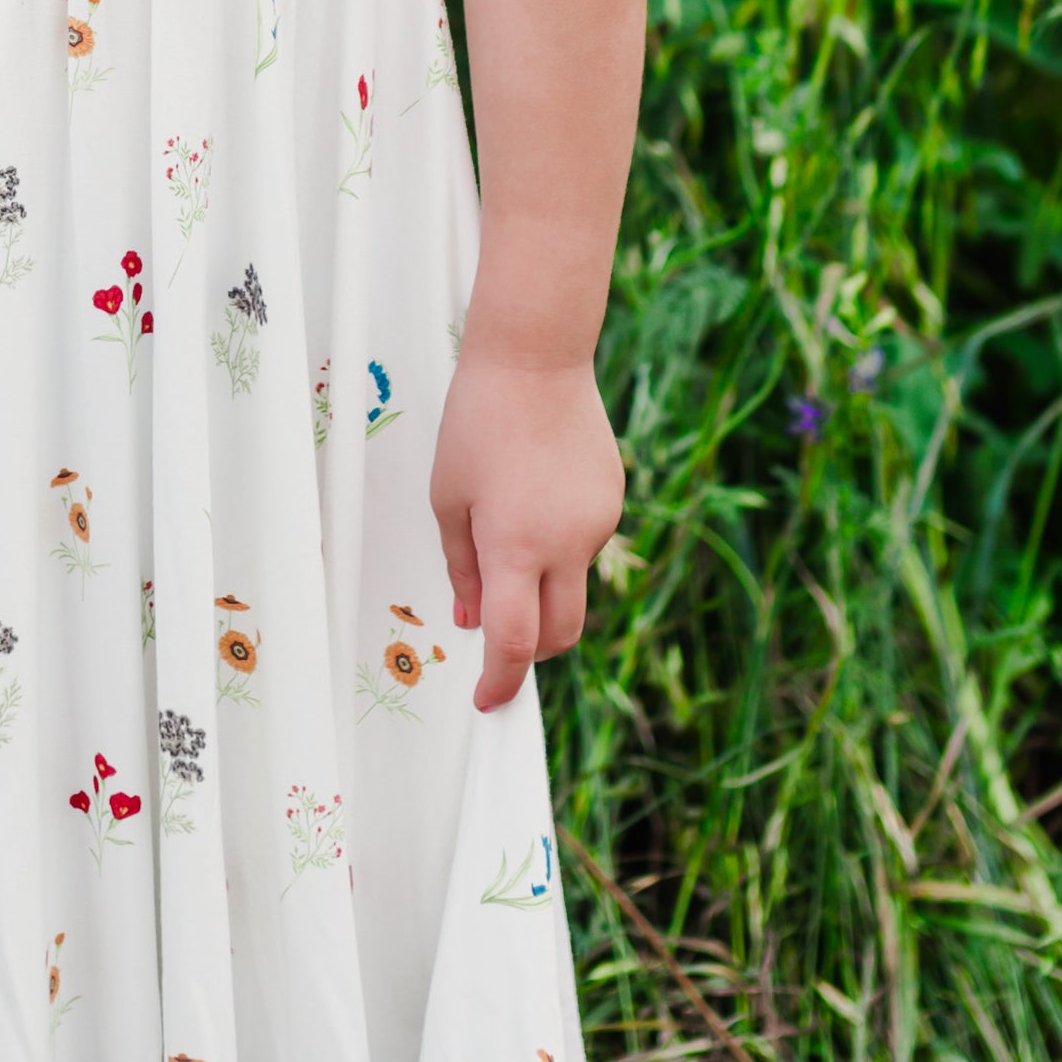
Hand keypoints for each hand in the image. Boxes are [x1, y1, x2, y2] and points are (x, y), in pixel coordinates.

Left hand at [428, 343, 624, 710]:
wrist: (535, 360)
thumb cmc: (477, 423)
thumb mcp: (448, 497)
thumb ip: (462, 566)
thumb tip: (473, 619)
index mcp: (516, 546)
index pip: (516, 643)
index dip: (501, 682)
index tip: (487, 702)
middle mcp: (567, 544)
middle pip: (560, 634)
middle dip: (531, 651)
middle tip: (496, 635)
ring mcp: (598, 524)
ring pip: (574, 588)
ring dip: (543, 591)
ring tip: (506, 530)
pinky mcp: (613, 502)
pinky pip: (585, 547)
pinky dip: (559, 549)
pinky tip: (535, 498)